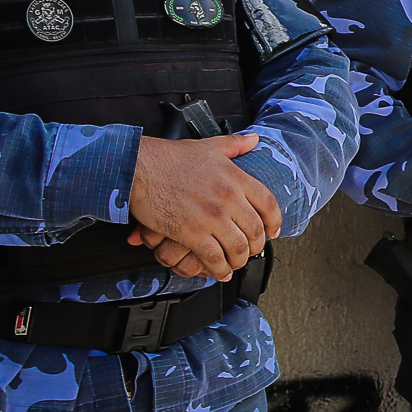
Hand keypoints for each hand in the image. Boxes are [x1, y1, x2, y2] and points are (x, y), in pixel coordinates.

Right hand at [127, 133, 281, 275]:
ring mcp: (211, 216)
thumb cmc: (168, 158)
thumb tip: (254, 140)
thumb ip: (234, 145)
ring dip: (239, 260)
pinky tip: (219, 271)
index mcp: (234, 177)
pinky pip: (214, 257)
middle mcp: (227, 198)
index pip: (268, 203)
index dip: (274, 221)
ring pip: (238, 248)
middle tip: (252, 251)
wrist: (137, 167)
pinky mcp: (191, 232)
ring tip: (235, 263)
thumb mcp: (208, 146)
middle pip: (256, 230)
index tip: (273, 231)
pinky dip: (219, 269)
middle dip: (256, 246)